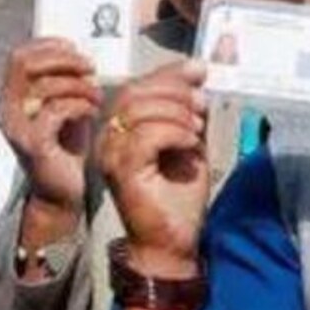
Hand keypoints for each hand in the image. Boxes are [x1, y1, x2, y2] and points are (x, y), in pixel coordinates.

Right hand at [0, 38, 101, 213]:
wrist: (62, 191)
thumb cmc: (65, 146)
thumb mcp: (63, 105)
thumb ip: (64, 81)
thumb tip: (81, 56)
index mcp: (11, 96)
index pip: (19, 56)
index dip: (48, 45)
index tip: (76, 50)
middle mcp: (7, 109)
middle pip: (25, 63)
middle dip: (63, 59)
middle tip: (90, 68)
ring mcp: (17, 127)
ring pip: (44, 86)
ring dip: (79, 85)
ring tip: (97, 96)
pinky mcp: (33, 144)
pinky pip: (56, 110)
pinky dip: (79, 105)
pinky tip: (92, 112)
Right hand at [99, 60, 208, 275]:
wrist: (172, 242)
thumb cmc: (177, 197)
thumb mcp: (188, 139)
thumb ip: (189, 107)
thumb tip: (198, 67)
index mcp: (120, 129)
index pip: (137, 86)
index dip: (169, 73)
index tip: (199, 72)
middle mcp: (108, 139)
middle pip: (134, 92)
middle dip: (174, 90)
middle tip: (201, 105)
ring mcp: (111, 154)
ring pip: (138, 110)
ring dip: (176, 113)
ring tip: (197, 130)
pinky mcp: (122, 171)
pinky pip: (144, 136)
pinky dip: (173, 133)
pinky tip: (190, 144)